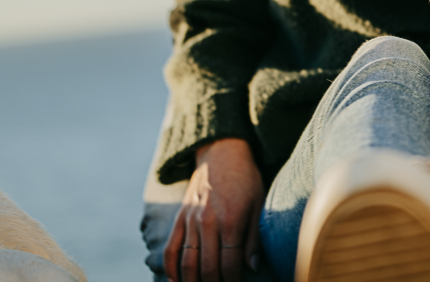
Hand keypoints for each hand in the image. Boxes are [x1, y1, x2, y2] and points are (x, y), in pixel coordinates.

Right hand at [163, 138, 263, 281]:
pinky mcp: (180, 217)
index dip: (233, 282)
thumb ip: (254, 237)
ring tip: (202, 287)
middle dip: (214, 285)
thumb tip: (253, 266)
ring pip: (187, 263)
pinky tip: (176, 281)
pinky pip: (170, 248)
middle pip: (207, 269)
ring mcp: (191, 220)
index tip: (237, 286)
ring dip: (193, 282)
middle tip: (220, 288)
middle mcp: (208, 222)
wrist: (222, 151)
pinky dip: (171, 269)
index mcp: (231, 220)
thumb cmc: (245, 179)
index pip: (229, 266)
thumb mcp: (258, 203)